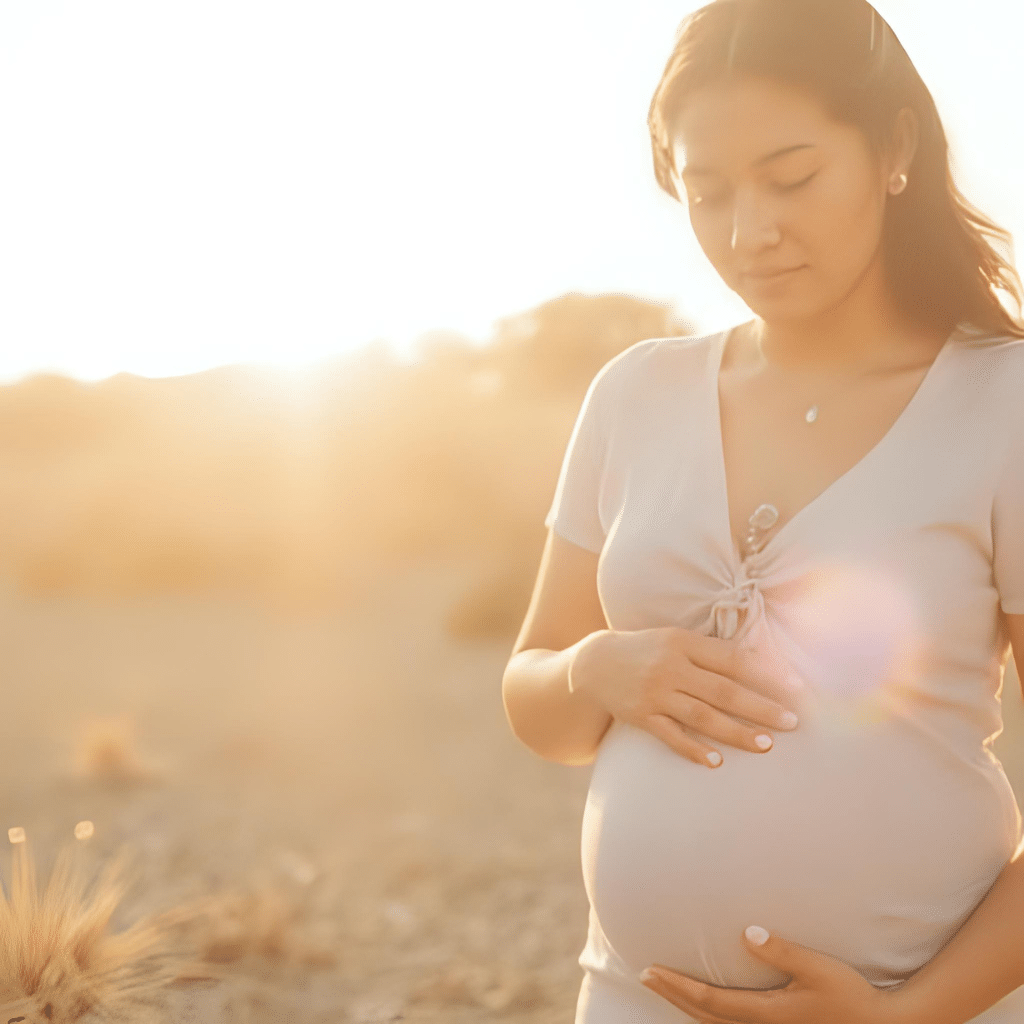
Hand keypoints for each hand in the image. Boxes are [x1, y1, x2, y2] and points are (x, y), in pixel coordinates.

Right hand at [570, 627, 801, 767]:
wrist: (595, 664)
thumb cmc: (647, 650)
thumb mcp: (675, 638)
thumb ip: (710, 651)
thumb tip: (760, 661)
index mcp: (683, 642)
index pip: (732, 658)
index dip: (766, 673)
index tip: (797, 687)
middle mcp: (670, 667)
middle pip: (723, 690)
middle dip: (760, 707)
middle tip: (792, 722)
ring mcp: (655, 693)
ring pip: (702, 716)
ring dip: (736, 732)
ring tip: (766, 745)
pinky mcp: (641, 716)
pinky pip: (670, 735)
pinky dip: (692, 748)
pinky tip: (715, 761)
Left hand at [640, 925, 901, 1022]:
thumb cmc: (851, 996)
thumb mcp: (817, 968)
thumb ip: (781, 950)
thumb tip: (746, 932)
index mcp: (765, 1012)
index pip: (707, 999)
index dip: (676, 986)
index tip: (649, 970)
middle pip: (703, 1014)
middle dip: (672, 995)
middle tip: (645, 975)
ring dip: (687, 1007)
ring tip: (666, 987)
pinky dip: (708, 1017)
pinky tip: (704, 1006)